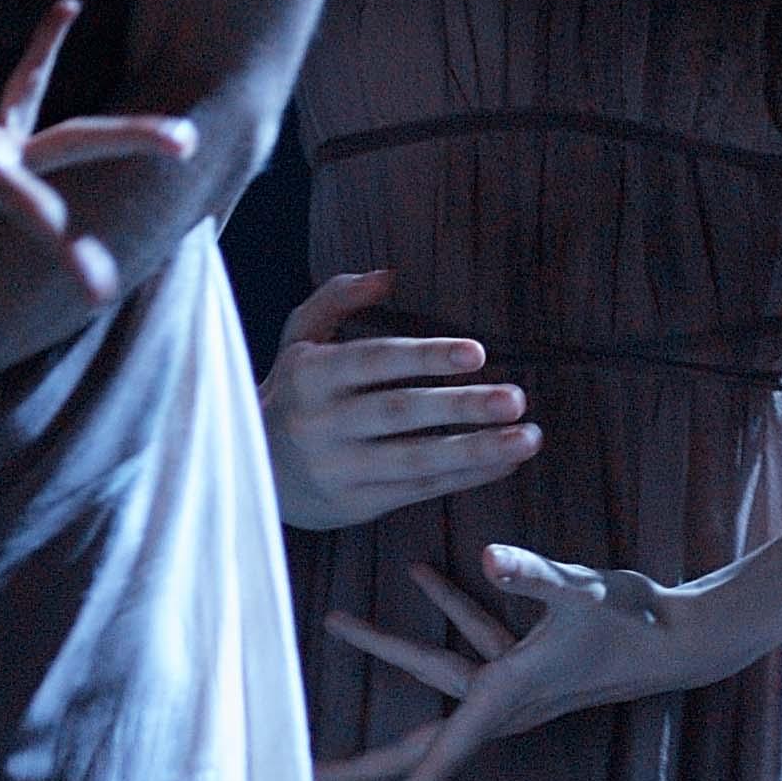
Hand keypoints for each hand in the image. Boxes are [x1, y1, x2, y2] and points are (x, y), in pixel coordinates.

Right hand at [263, 269, 539, 528]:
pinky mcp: (356, 503)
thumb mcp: (300, 339)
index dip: (425, 357)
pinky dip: (467, 476)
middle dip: (462, 406)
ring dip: (478, 450)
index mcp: (311, 374)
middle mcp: (321, 423)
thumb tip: (387, 276)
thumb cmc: (293, 393)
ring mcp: (339, 468)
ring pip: (417, 459)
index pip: (375, 362)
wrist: (254, 469)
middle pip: (400, 412)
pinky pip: (421, 488)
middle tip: (515, 398)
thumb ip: (338, 300)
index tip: (477, 352)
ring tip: (528, 438)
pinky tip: (505, 462)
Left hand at [318, 546, 752, 780]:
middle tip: (310, 775)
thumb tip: (488, 558)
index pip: (441, 760)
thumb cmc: (637, 621)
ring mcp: (513, 684)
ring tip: (339, 620)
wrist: (685, 635)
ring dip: (388, 645)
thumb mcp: (581, 593)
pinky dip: (445, 607)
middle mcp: (502, 702)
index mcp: (505, 698)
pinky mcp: (527, 660)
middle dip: (368, 758)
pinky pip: (471, 638)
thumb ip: (532, 576)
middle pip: (421, 742)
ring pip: (434, 674)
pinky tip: (419, 571)